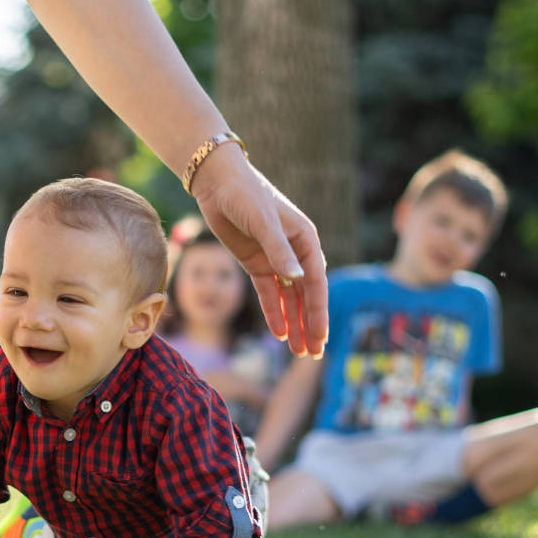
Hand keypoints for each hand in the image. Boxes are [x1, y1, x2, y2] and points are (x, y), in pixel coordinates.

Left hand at [191, 149, 328, 358]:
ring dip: (294, 323)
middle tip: (313, 354)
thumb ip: (279, 251)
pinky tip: (278, 333)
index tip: (320, 337)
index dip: (318, 312)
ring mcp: (275, 259)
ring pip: (288, 298)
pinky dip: (274, 312)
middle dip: (310, 325)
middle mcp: (294, 252)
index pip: (315, 283)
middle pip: (305, 295)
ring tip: (298, 351)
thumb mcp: (263, 222)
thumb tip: (298, 279)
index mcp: (305, 241)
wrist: (218, 184)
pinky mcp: (256, 263)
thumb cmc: (246, 195)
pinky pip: (268, 293)